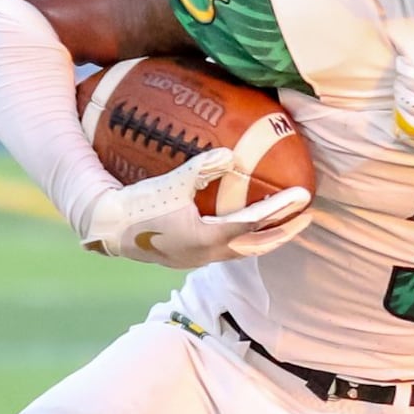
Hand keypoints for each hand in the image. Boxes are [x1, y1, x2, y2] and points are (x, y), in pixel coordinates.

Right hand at [83, 149, 312, 268]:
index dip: (280, 209)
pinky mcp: (190, 256)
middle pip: (257, 246)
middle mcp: (207, 253)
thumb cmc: (136, 205)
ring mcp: (199, 258)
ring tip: (285, 222)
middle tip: (307, 215)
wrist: (106, 230)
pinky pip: (228, 248)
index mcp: (206, 238)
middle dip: (284, 231)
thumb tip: (231, 154)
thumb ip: (200, 168)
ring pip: (244, 251)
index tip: (303, 197)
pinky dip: (246, 238)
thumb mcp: (169, 183)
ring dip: (267, 237)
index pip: (253, 223)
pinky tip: (248, 225)